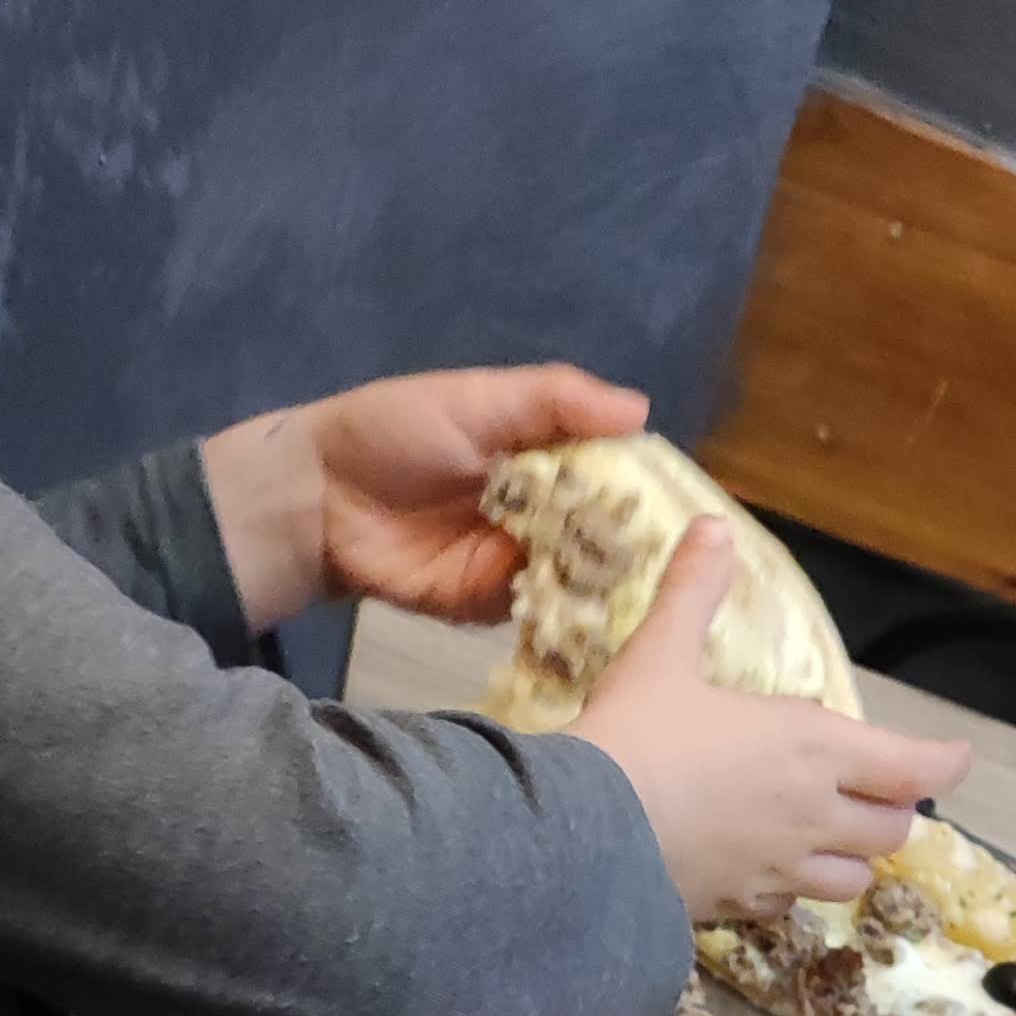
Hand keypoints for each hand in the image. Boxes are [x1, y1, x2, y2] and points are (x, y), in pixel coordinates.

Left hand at [202, 363, 647, 631]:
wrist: (321, 498)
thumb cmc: (395, 431)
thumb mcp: (480, 398)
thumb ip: (557, 401)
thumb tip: (642, 411)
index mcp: (544, 454)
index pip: (613, 472)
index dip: (650, 487)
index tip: (695, 507)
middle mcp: (542, 511)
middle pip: (607, 533)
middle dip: (640, 548)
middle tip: (686, 563)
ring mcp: (519, 563)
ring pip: (582, 578)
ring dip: (610, 585)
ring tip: (654, 594)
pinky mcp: (491, 606)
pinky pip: (542, 613)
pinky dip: (568, 614)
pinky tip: (604, 618)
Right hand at [572, 520, 969, 917]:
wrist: (589, 840)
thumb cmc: (636, 740)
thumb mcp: (661, 654)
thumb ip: (694, 593)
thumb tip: (714, 527)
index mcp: (813, 747)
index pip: (911, 767)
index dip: (945, 765)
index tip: (958, 759)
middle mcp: (815, 814)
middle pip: (892, 830)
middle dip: (893, 811)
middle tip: (880, 793)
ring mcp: (784, 868)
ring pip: (855, 880)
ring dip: (855, 859)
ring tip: (834, 838)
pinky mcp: (746, 906)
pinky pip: (795, 904)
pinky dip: (798, 887)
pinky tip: (774, 869)